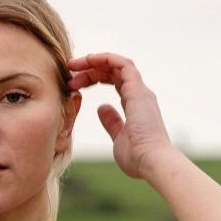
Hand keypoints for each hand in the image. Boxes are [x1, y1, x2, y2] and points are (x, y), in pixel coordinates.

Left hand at [66, 53, 174, 180]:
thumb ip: (111, 122)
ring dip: (94, 62)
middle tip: (69, 75)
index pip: (115, 82)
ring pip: (117, 65)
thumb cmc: (137, 157)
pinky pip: (122, 64)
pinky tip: (89, 60)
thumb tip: (101, 109)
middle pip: (113, 72)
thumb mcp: (118, 137)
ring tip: (73, 66)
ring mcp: (139, 91)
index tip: (74, 84)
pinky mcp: (138, 91)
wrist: (151, 162)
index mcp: (135, 105)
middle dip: (90, 70)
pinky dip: (105, 58)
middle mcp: (139, 94)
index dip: (94, 78)